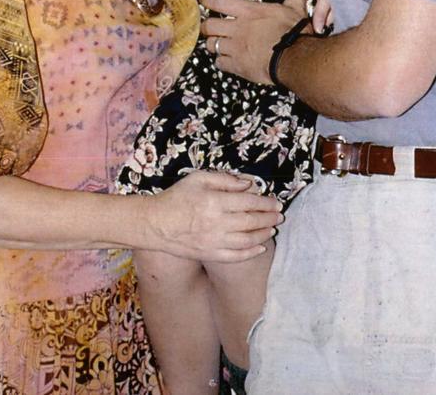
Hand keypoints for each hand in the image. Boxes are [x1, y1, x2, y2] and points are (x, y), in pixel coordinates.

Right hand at [147, 170, 282, 262]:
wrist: (156, 223)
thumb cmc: (176, 197)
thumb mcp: (198, 178)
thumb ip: (224, 179)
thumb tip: (247, 184)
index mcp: (215, 201)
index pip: (248, 202)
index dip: (265, 202)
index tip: (275, 202)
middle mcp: (217, 222)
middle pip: (251, 221)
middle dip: (269, 218)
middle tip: (279, 215)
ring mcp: (214, 241)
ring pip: (247, 240)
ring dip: (263, 234)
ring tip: (272, 229)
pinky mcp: (210, 254)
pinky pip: (235, 256)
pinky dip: (250, 253)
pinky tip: (260, 248)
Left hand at [200, 0, 313, 84]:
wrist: (295, 60)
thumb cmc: (295, 33)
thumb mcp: (295, 6)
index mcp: (248, 12)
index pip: (218, 1)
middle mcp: (237, 29)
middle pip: (208, 25)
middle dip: (207, 25)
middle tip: (210, 26)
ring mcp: (235, 48)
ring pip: (211, 44)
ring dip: (213, 43)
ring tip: (219, 43)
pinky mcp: (237, 66)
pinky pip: (219, 63)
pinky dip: (221, 61)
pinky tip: (228, 60)